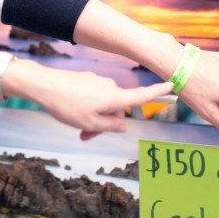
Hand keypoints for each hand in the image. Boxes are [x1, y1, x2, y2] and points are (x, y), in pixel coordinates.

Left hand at [4, 60, 173, 139]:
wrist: (45, 86)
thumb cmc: (68, 105)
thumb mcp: (91, 123)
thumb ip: (111, 126)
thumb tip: (124, 125)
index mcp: (114, 97)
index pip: (141, 96)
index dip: (157, 92)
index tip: (173, 83)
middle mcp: (110, 87)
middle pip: (117, 109)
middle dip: (105, 123)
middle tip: (86, 136)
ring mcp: (98, 83)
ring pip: (104, 105)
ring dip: (94, 117)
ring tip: (77, 127)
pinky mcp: (87, 81)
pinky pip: (94, 98)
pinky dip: (87, 108)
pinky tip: (72, 114)